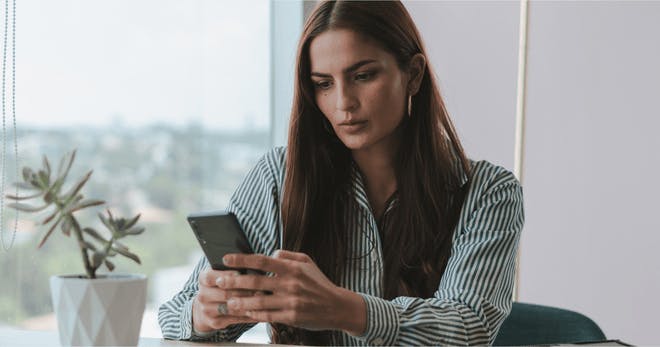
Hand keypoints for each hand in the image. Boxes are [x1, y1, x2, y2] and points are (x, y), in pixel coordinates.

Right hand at [192, 269, 258, 332]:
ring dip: (248, 304)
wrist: (208, 305)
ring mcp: (207, 310)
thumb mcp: (222, 272)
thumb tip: (250, 265)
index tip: (241, 274)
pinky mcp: (215, 322)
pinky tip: (259, 311)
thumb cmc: (222, 284)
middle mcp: (202, 295)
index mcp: (203, 278)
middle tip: (260, 288)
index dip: (227, 276)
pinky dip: (248, 315)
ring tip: (262, 300)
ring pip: (231, 308)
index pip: (212, 277)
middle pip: (224, 293)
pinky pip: (235, 319)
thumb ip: (232, 268)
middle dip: (244, 291)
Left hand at [217, 250, 365, 333]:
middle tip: (219, 281)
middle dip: (233, 281)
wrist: (337, 307)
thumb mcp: (307, 262)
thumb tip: (269, 253)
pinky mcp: (292, 316)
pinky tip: (245, 312)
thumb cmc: (319, 283)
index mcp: (292, 268)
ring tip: (228, 301)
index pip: (261, 260)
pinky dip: (254, 314)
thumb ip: (286, 256)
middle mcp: (290, 284)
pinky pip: (268, 315)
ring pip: (258, 301)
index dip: (241, 259)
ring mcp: (291, 301)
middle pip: (255, 281)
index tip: (226, 259)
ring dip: (240, 301)